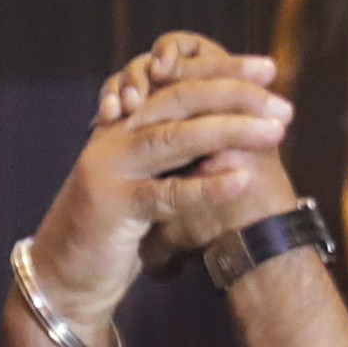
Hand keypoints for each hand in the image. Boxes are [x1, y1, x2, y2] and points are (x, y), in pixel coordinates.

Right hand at [25, 33, 294, 317]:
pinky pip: (167, 193)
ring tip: (276, 132)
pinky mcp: (111, 206)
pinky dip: (206, 187)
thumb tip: (241, 132)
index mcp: (128, 122)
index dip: (225, 71)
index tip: (270, 69)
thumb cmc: (115, 230)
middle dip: (236, 95)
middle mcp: (117, 134)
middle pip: (181, 100)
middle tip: (282, 103)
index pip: (180, 82)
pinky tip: (242, 179)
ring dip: (230, 131)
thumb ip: (179, 155)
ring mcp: (111, 166)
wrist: (65, 277)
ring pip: (176, 138)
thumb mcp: (149, 180)